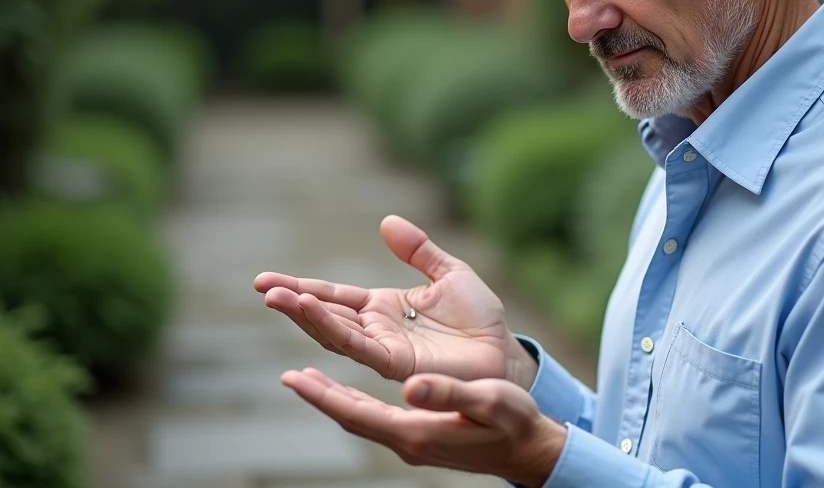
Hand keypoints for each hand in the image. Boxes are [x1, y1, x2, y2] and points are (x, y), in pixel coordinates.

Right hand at [254, 215, 536, 386]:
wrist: (503, 350)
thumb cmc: (480, 317)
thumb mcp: (449, 272)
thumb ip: (419, 249)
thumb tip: (386, 221)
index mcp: (384, 307)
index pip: (335, 296)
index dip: (302, 289)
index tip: (266, 281)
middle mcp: (377, 329)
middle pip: (326, 315)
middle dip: (292, 303)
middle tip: (261, 288)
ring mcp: (384, 347)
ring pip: (335, 332)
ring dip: (305, 316)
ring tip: (276, 297)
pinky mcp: (396, 363)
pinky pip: (358, 346)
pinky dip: (332, 329)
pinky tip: (311, 313)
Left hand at [281, 368, 566, 486]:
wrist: (529, 450)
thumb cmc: (513, 422)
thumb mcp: (486, 400)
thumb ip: (448, 394)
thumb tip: (409, 387)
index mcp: (416, 432)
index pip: (357, 414)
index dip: (323, 396)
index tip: (294, 377)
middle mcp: (407, 441)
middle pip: (351, 419)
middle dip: (320, 396)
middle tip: (291, 376)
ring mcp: (413, 442)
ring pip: (362, 420)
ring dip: (335, 399)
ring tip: (311, 379)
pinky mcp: (422, 437)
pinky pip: (378, 420)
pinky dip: (357, 404)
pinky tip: (354, 394)